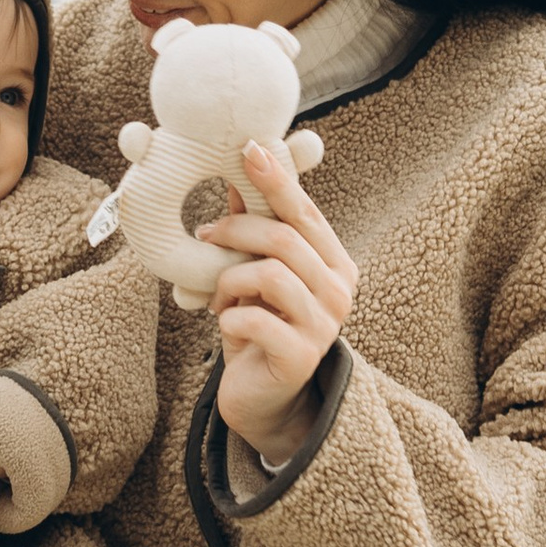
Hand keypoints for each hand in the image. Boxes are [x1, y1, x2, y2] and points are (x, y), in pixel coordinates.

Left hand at [203, 138, 356, 463]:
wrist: (263, 398)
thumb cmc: (261, 328)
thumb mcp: (256, 272)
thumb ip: (255, 226)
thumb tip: (241, 168)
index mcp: (335, 263)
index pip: (305, 212)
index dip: (278, 179)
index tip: (249, 148)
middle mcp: (340, 290)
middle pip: (285, 238)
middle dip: (236, 230)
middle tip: (205, 236)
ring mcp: (324, 326)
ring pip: (269, 274)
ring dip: (229, 279)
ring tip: (216, 293)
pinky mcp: (300, 356)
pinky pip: (254, 319)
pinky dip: (228, 316)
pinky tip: (226, 324)